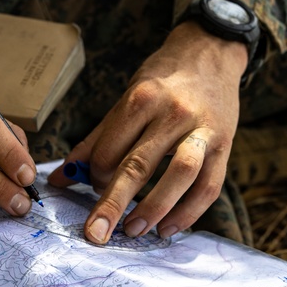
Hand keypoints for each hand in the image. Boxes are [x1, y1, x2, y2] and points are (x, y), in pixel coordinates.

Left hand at [47, 21, 247, 242]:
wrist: (211, 51)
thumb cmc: (163, 79)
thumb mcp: (127, 98)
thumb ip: (96, 140)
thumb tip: (61, 177)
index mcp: (142, 99)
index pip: (109, 149)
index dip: (95, 175)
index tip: (93, 187)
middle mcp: (172, 113)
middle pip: (138, 165)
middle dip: (113, 203)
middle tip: (95, 235)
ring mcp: (202, 130)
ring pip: (178, 175)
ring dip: (154, 208)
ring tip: (133, 231)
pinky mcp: (225, 145)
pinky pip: (208, 186)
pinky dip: (188, 212)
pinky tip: (167, 228)